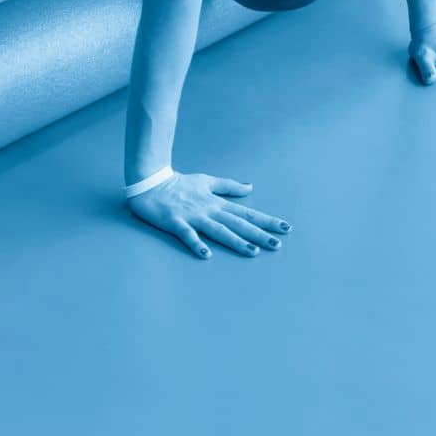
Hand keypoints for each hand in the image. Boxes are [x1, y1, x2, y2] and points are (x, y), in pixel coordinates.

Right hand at [126, 172, 291, 259]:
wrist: (150, 182)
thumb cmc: (178, 183)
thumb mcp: (206, 180)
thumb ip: (228, 186)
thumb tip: (250, 186)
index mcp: (217, 203)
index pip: (247, 213)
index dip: (266, 221)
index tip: (285, 228)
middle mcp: (209, 210)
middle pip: (238, 224)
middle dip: (258, 234)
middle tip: (277, 245)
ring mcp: (193, 216)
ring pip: (218, 230)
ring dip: (236, 241)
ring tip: (253, 252)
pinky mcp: (175, 222)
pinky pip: (187, 235)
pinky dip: (196, 243)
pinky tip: (206, 255)